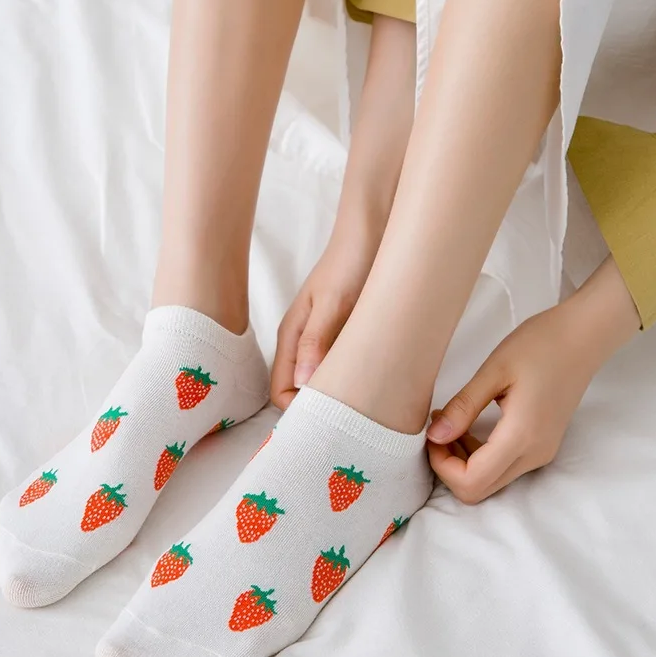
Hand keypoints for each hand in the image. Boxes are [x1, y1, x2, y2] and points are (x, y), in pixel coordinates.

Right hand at [270, 230, 376, 409]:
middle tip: (351, 422)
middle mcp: (303, 343)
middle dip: (319, 411)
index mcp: (292, 337)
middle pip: (300, 392)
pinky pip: (341, 369)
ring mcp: (323, 340)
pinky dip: (352, 381)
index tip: (327, 422)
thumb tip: (303, 382)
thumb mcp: (333, 302)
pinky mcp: (344, 336)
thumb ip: (316, 341)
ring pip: (322, 382)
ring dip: (337, 397)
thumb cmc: (350, 264)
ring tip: (365, 406)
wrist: (373, 234)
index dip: (299, 412)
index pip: (281, 393)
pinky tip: (375, 385)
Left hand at [427, 258, 639, 502]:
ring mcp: (541, 453)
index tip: (431, 434)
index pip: (472, 482)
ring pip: (490, 480)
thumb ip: (463, 407)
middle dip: (448, 466)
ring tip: (450, 419)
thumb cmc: (539, 345)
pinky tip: (468, 423)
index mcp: (522, 437)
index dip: (442, 466)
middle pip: (479, 489)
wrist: (582, 337)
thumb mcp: (494, 371)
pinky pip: (503, 465)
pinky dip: (478, 454)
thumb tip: (433, 436)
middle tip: (437, 428)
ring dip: (462, 459)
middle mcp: (534, 454)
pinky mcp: (542, 445)